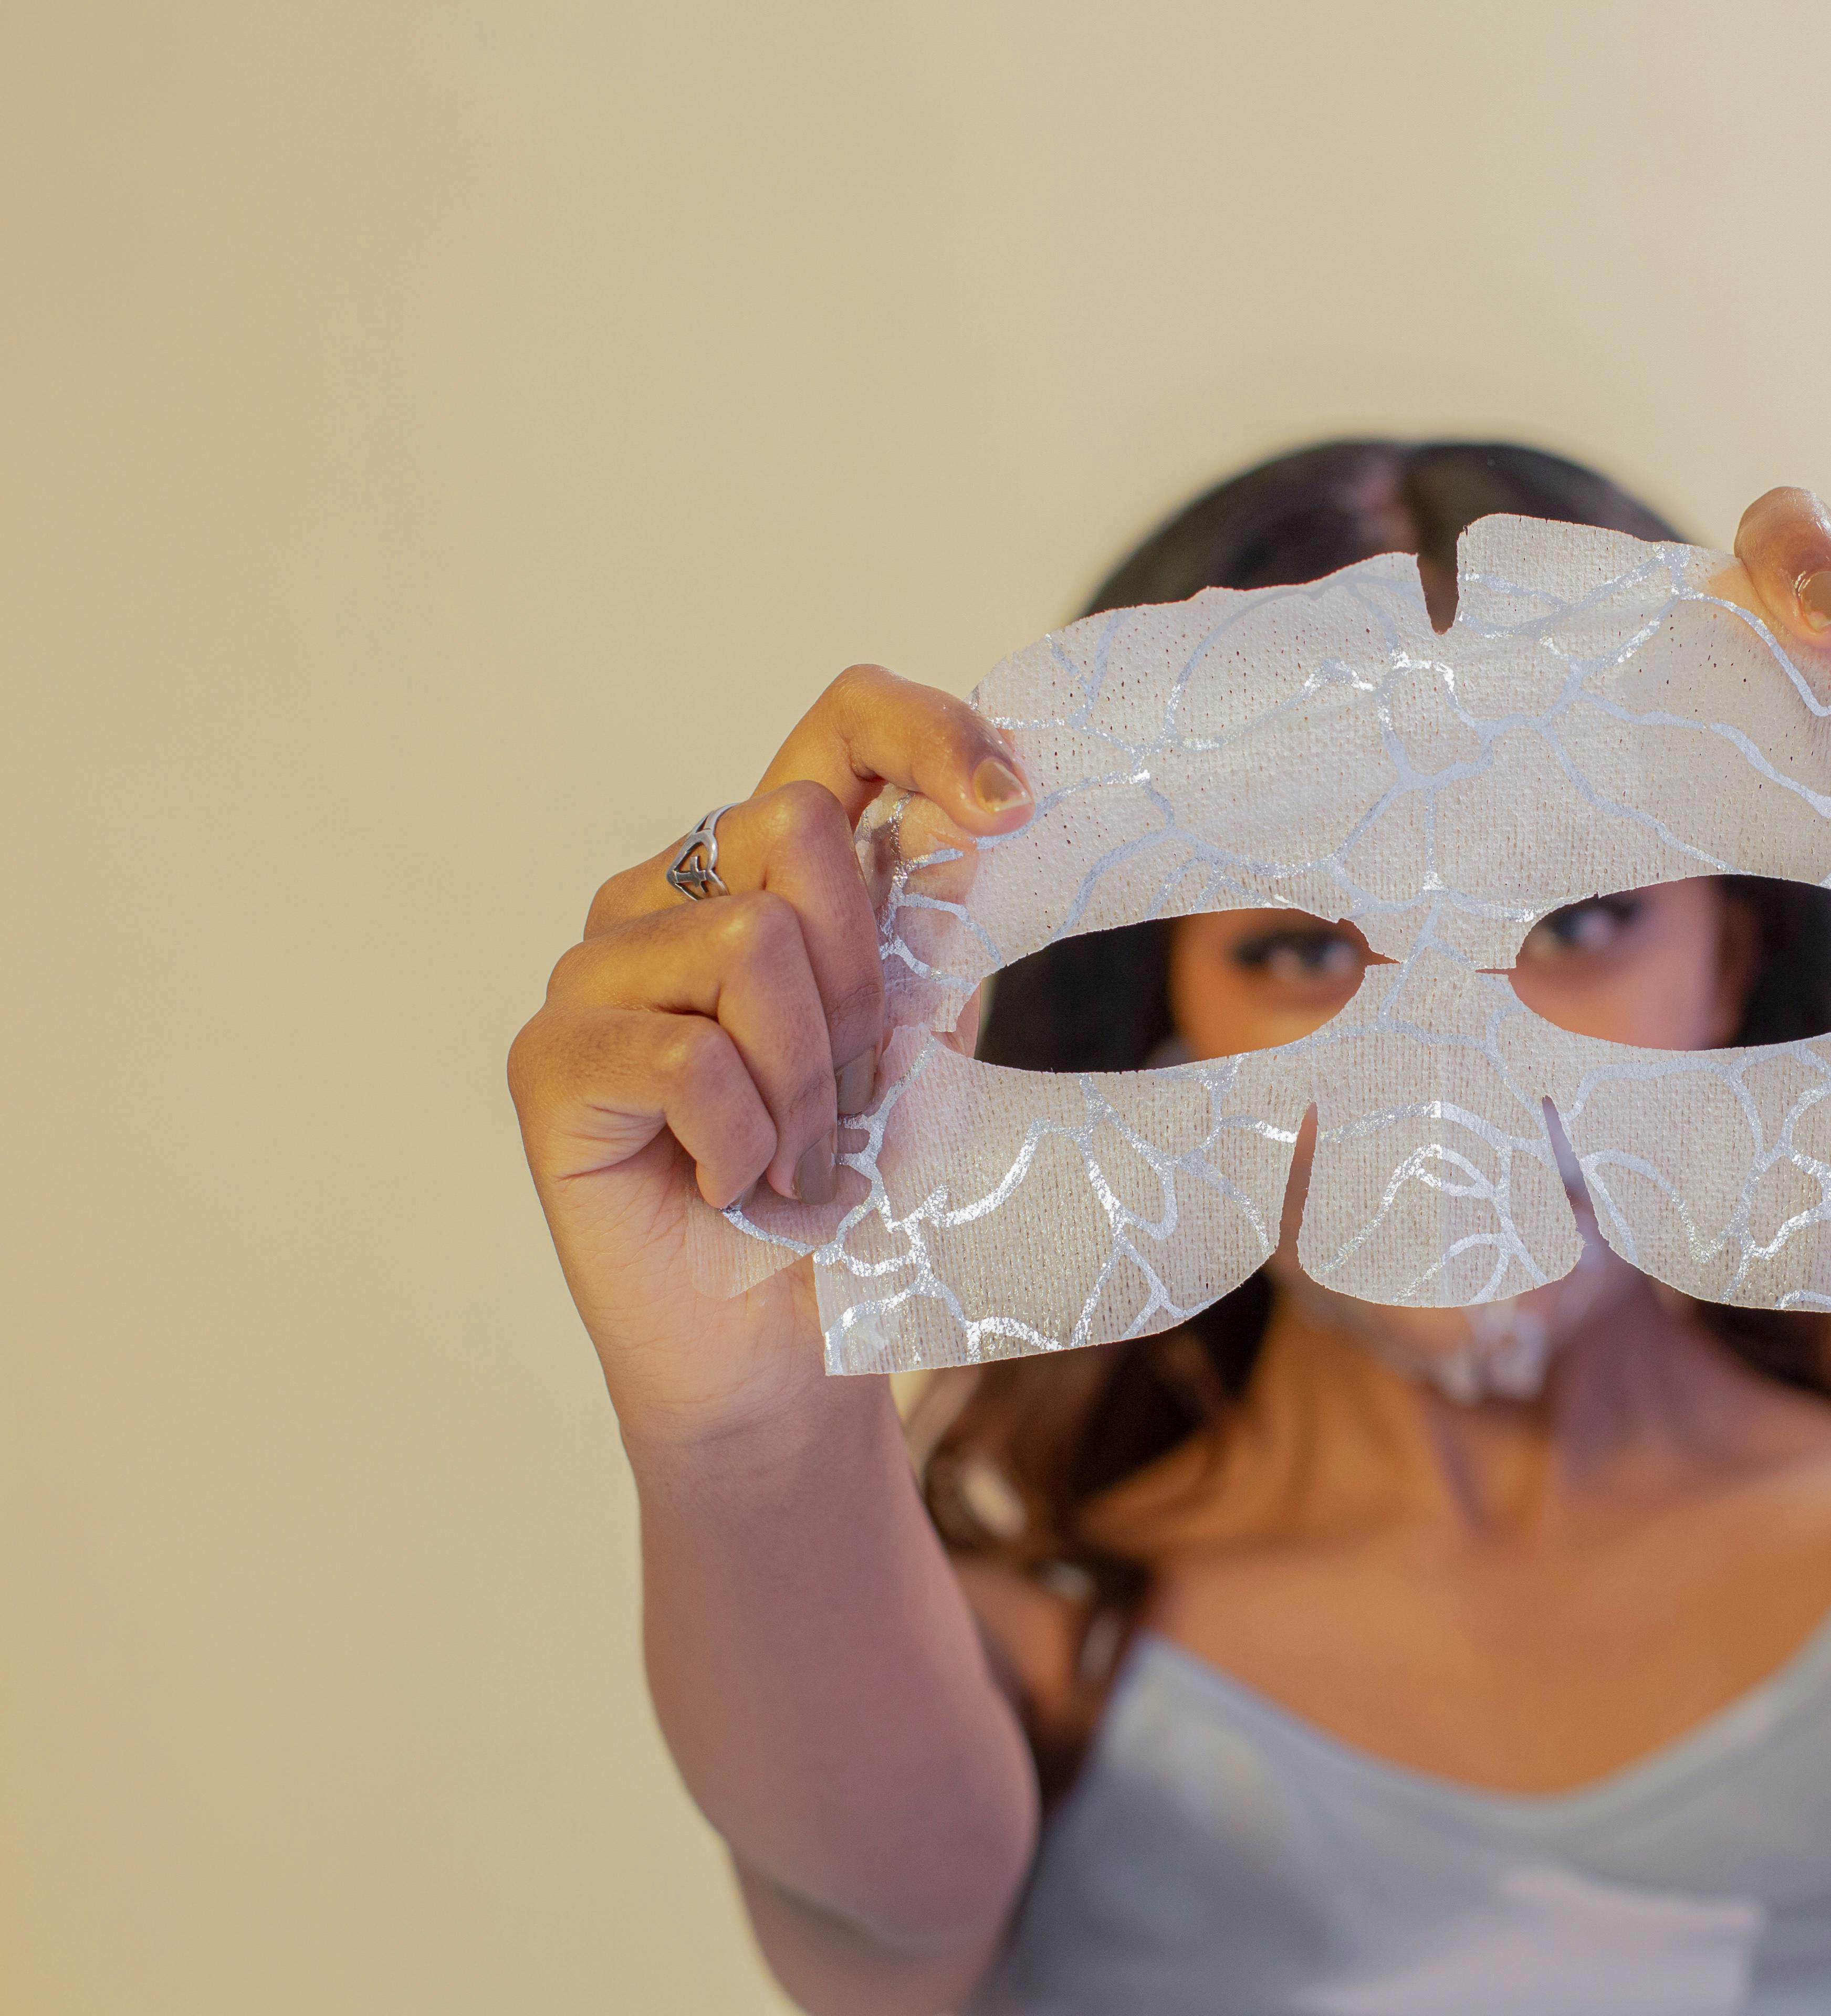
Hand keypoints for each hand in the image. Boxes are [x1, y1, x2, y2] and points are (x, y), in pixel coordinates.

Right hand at [505, 666, 1034, 1446]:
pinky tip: (735, 1184)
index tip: (1009, 808)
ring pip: (747, 946)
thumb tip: (968, 821)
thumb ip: (931, 934)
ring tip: (802, 1163)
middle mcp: (669, 898)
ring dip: (810, 1080)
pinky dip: (744, 1136)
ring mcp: (595, 974)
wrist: (786, 1349)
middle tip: (861, 1098)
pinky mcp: (550, 1061)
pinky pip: (684, 1053)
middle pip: (794, 833)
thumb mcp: (921, 1045)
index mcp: (768, 875)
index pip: (838, 725)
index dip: (925, 733)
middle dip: (863, 979)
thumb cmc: (851, 1191)